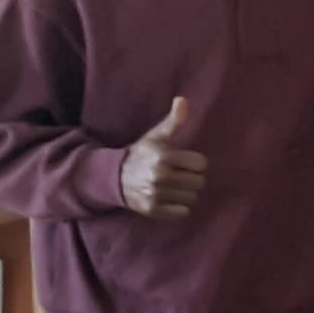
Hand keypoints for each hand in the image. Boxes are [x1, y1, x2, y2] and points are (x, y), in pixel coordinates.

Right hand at [119, 98, 207, 218]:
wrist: (113, 177)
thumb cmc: (141, 154)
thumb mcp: (155, 136)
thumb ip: (173, 120)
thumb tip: (182, 100)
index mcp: (164, 156)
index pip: (200, 164)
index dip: (196, 163)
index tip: (187, 162)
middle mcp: (160, 176)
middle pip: (198, 182)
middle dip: (193, 178)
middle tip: (182, 175)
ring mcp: (156, 194)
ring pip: (192, 198)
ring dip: (187, 193)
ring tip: (176, 186)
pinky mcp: (152, 209)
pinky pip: (182, 212)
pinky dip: (180, 207)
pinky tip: (171, 198)